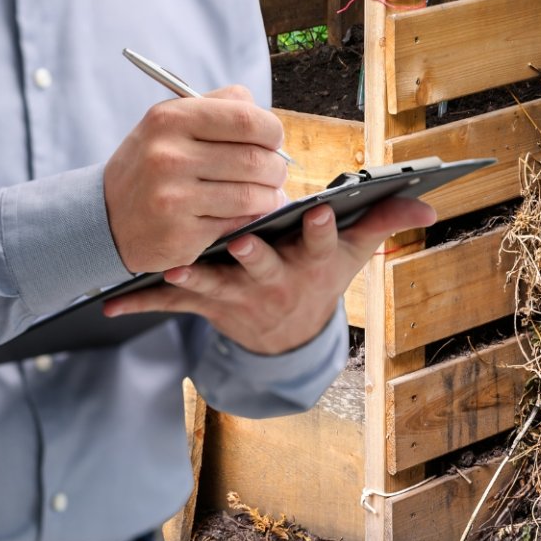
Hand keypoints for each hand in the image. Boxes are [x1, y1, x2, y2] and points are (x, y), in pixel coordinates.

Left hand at [101, 197, 436, 354]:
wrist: (286, 336)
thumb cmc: (319, 277)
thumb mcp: (354, 253)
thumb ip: (385, 222)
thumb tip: (428, 204)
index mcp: (310, 262)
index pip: (319, 242)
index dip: (319, 228)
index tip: (319, 208)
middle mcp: (274, 280)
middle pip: (264, 265)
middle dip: (255, 254)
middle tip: (243, 239)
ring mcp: (238, 296)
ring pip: (214, 286)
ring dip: (194, 278)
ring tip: (172, 268)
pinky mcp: (206, 305)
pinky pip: (172, 305)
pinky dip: (142, 302)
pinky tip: (112, 301)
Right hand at [103, 85, 287, 273]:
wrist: (106, 218)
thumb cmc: (154, 165)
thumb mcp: (171, 124)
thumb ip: (218, 107)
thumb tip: (262, 113)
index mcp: (170, 119)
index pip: (247, 119)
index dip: (272, 131)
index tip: (273, 141)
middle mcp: (168, 155)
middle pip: (255, 160)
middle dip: (276, 169)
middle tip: (275, 174)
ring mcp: (172, 197)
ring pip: (252, 195)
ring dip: (270, 197)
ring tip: (267, 195)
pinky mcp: (180, 234)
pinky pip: (237, 223)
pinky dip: (251, 218)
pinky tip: (246, 214)